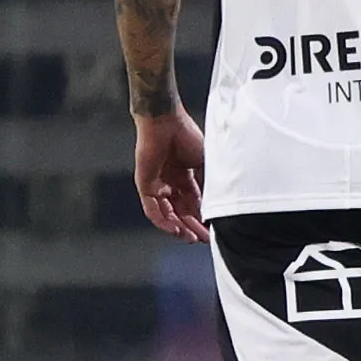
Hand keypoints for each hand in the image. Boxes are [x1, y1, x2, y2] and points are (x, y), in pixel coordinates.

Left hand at [133, 111, 209, 242]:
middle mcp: (170, 183)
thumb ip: (208, 184)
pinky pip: (151, 207)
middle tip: (203, 239)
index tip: (213, 230)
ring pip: (166, 213)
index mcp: (185, 177)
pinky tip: (174, 229)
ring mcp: (156, 184)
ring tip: (189, 238)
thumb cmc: (186, 135)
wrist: (165, 121)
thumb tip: (216, 205)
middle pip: (181, 211)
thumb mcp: (204, 163)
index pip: (194, 203)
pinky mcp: (144, 184)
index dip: (203, 218)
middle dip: (192, 226)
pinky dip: (162, 220)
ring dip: (177, 227)